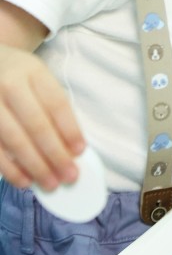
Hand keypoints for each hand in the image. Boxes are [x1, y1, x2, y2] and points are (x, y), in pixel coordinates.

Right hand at [0, 43, 84, 189]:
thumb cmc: (20, 76)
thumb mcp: (39, 78)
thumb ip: (53, 106)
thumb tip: (71, 146)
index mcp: (33, 71)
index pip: (55, 103)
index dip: (69, 128)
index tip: (80, 151)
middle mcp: (9, 85)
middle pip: (36, 124)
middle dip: (54, 154)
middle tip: (70, 176)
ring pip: (14, 139)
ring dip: (34, 166)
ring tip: (51, 183)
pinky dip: (10, 169)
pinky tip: (25, 181)